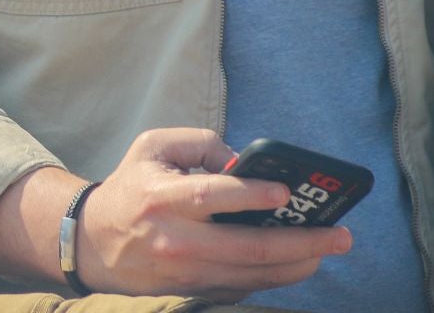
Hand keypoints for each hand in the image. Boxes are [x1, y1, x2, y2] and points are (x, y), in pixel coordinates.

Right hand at [76, 128, 350, 300]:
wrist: (93, 242)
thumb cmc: (131, 187)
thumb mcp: (151, 147)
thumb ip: (198, 142)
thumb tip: (244, 161)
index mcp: (162, 196)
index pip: (212, 195)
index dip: (251, 193)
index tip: (286, 192)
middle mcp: (175, 238)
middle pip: (249, 247)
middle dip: (302, 241)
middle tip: (340, 234)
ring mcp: (186, 272)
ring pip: (253, 274)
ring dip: (298, 264)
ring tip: (327, 249)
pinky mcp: (193, 292)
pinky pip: (243, 288)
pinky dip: (273, 276)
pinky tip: (294, 262)